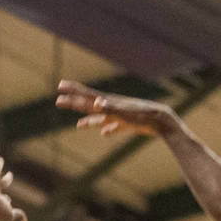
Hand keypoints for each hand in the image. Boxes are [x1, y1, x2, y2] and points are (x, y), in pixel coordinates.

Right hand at [56, 79, 178, 137]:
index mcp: (108, 102)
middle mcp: (111, 107)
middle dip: (73, 104)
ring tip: (78, 126)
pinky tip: (105, 134)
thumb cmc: (143, 115)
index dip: (72, 91)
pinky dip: (108, 130)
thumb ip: (110, 108)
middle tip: (58, 101)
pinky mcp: (127, 123)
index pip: (86, 95)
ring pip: (99, 118)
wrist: (161, 120)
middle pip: (88, 105)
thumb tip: (96, 104)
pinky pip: (114, 127)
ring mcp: (119, 115)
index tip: (59, 86)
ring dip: (88, 121)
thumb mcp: (125, 113)